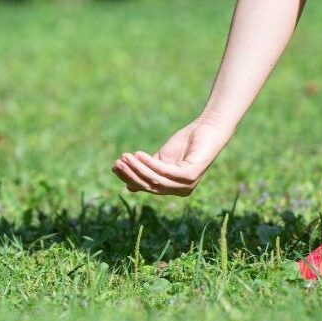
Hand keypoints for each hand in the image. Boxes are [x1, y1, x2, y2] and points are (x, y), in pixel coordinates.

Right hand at [112, 120, 232, 195]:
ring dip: (137, 168)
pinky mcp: (191, 175)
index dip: (129, 178)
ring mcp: (187, 184)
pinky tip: (139, 154)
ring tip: (125, 156)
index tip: (114, 166)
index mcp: (173, 189)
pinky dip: (150, 163)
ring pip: (155, 180)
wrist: (207, 130)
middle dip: (131, 174)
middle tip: (116, 162)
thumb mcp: (161, 159)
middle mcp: (181, 191)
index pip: (146, 187)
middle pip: (149, 186)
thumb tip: (128, 186)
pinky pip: (165, 171)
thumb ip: (147, 170)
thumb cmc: (185, 144)